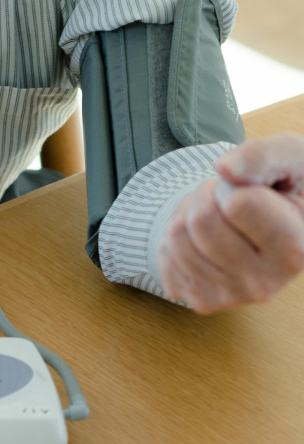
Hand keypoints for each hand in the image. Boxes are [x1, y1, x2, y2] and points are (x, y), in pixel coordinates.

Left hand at [157, 133, 303, 313]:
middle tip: (226, 199)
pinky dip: (176, 234)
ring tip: (217, 216)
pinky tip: (203, 238)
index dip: (233, 185)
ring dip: (189, 213)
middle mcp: (266, 284)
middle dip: (206, 196)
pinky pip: (164, 253)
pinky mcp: (200, 299)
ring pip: (177, 235)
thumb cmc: (283, 185)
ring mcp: (231, 297)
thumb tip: (226, 169)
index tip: (251, 191)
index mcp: (296, 250)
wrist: (270, 220)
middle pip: (201, 221)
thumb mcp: (288, 157)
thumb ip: (262, 157)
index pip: (237, 204)